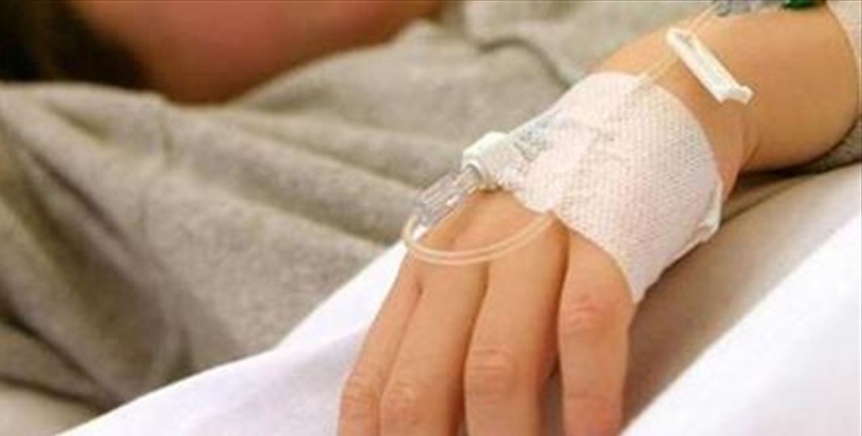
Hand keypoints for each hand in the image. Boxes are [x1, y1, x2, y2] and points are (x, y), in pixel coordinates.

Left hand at [338, 191, 634, 435]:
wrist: (636, 121)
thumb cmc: (553, 217)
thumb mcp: (482, 266)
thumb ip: (450, 331)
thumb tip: (428, 422)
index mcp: (427, 269)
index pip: (374, 380)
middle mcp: (466, 255)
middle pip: (423, 382)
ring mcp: (532, 244)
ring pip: (495, 364)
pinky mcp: (603, 240)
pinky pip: (585, 328)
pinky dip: (587, 397)